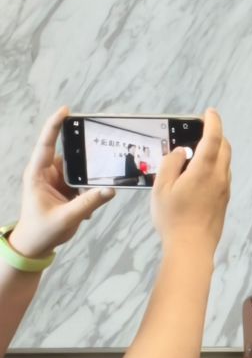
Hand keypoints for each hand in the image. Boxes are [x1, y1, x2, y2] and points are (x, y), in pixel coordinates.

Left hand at [11, 107, 114, 261]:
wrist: (34, 247)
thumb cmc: (41, 232)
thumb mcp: (66, 218)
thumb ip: (88, 203)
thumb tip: (111, 189)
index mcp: (38, 176)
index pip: (46, 145)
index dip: (54, 126)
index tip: (66, 110)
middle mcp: (47, 174)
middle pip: (68, 153)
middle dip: (86, 148)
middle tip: (105, 138)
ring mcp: (57, 181)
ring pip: (79, 167)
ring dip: (92, 169)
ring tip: (111, 165)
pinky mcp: (66, 189)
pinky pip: (83, 180)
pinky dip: (93, 183)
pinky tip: (103, 189)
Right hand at [150, 109, 230, 255]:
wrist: (192, 246)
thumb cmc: (173, 217)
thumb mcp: (161, 189)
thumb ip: (171, 164)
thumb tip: (180, 151)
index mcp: (204, 169)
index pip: (213, 138)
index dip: (213, 122)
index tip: (210, 112)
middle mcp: (219, 176)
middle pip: (224, 147)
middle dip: (216, 134)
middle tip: (200, 130)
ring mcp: (225, 188)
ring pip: (225, 161)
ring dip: (215, 151)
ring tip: (195, 152)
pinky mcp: (224, 199)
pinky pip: (222, 174)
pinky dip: (214, 165)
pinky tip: (198, 174)